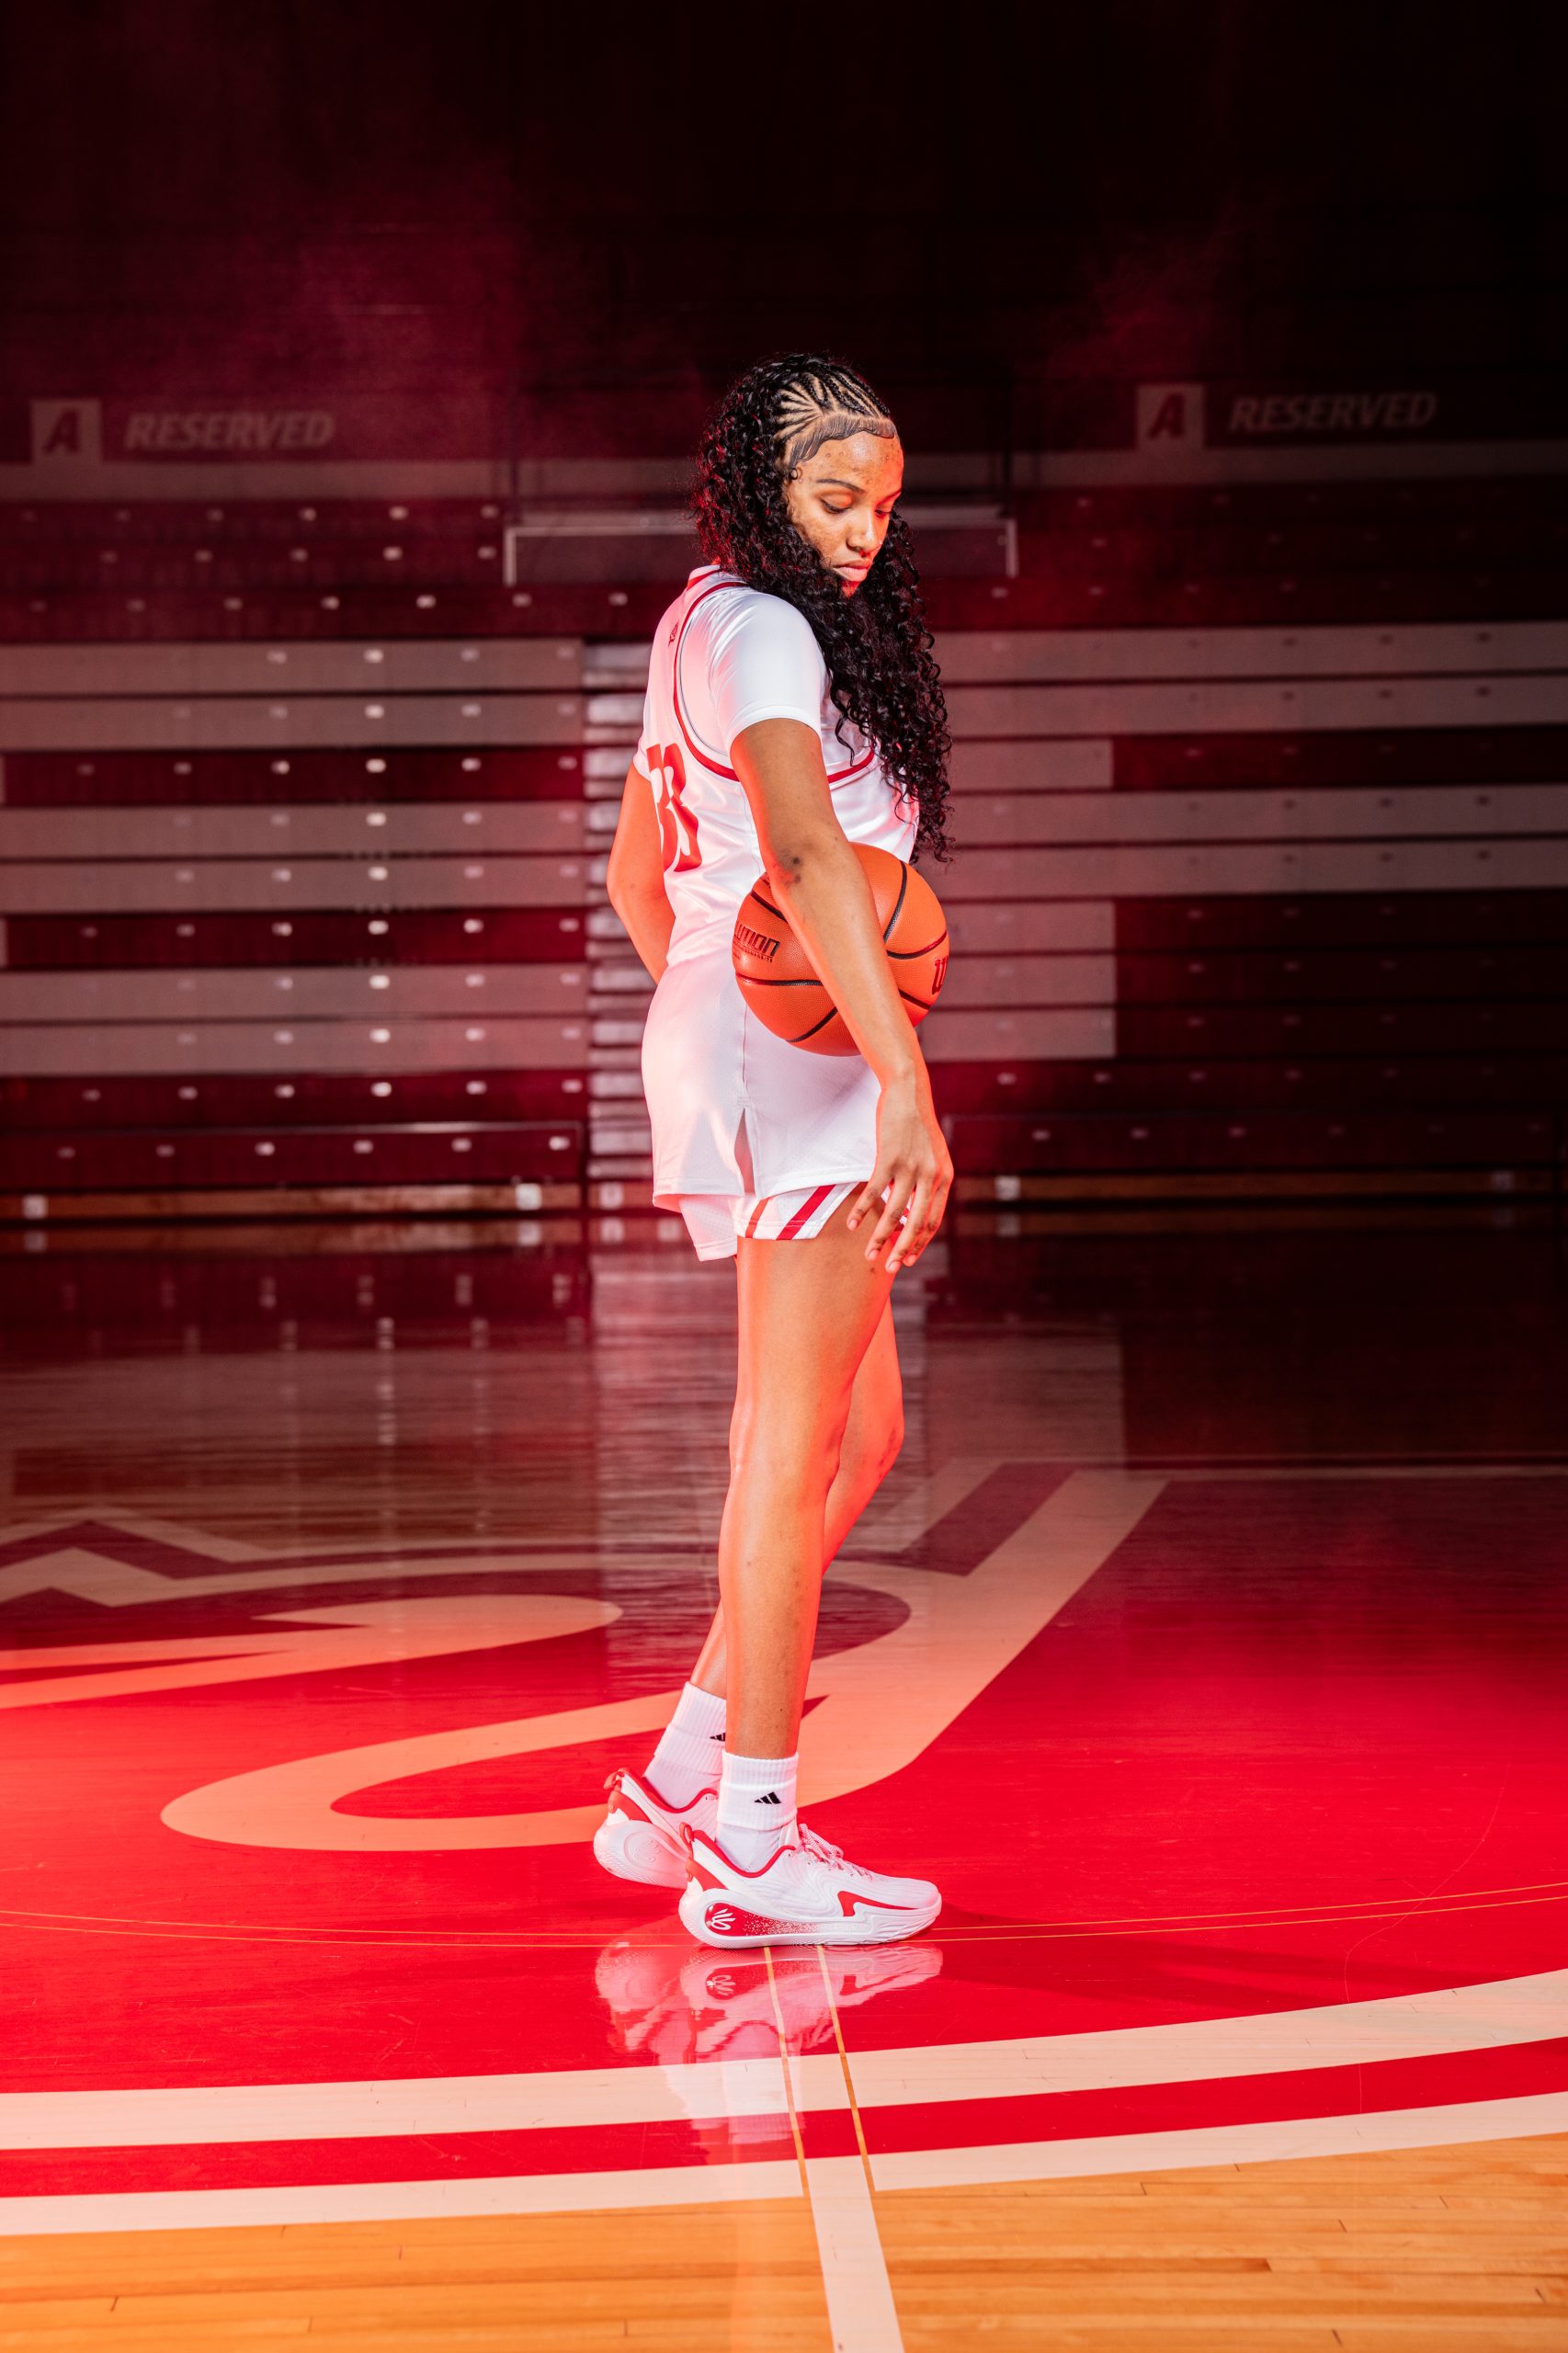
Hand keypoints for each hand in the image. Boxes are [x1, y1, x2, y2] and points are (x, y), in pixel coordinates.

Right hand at [847, 1066, 952, 1272]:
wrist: (909, 1093)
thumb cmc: (917, 1127)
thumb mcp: (932, 1155)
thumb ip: (928, 1181)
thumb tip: (915, 1210)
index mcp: (944, 1178)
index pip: (932, 1221)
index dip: (920, 1244)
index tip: (906, 1260)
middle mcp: (931, 1176)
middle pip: (916, 1224)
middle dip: (901, 1250)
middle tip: (889, 1267)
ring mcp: (910, 1167)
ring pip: (894, 1213)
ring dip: (878, 1237)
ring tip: (867, 1254)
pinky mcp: (889, 1158)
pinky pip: (874, 1192)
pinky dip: (861, 1211)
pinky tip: (852, 1225)